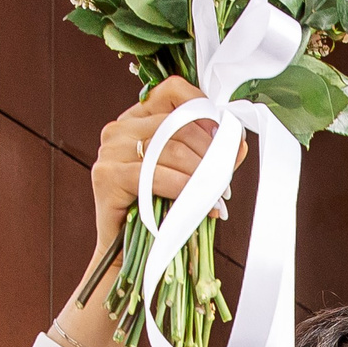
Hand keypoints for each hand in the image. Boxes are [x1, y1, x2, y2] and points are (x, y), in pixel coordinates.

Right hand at [93, 75, 240, 241]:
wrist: (127, 254)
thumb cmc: (157, 214)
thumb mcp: (188, 176)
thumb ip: (210, 156)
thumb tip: (238, 143)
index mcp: (137, 119)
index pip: (172, 91)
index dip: (203, 108)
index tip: (222, 136)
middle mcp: (119, 128)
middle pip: (179, 125)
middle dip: (210, 154)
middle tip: (225, 180)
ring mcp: (110, 150)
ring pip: (173, 150)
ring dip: (203, 175)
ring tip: (217, 195)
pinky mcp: (108, 176)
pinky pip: (158, 175)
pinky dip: (186, 191)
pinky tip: (202, 207)